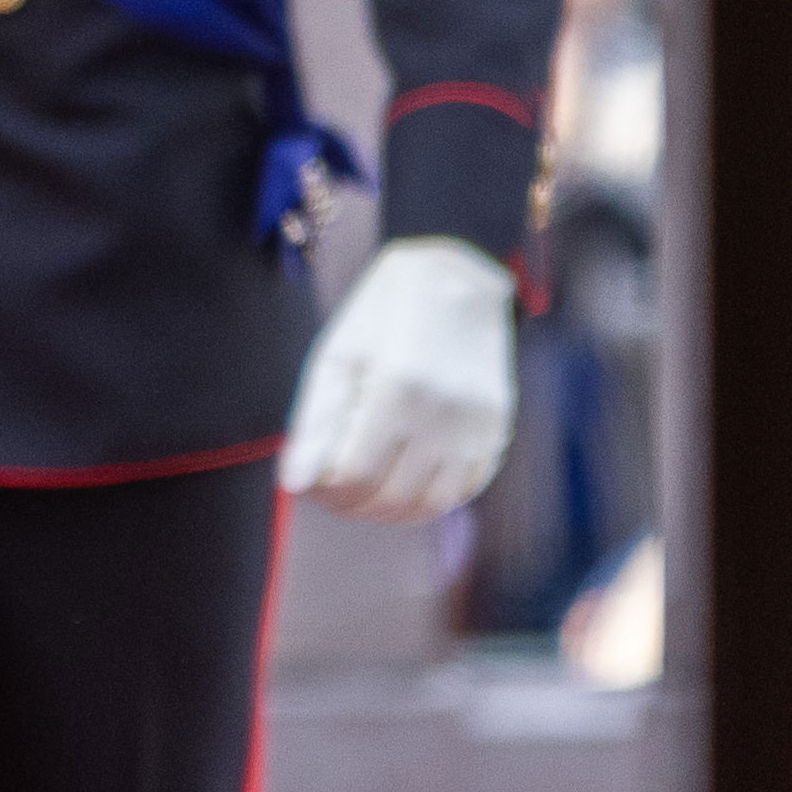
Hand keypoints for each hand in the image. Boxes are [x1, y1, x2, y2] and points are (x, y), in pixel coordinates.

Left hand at [282, 233, 523, 518]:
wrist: (453, 279)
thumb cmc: (382, 315)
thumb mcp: (338, 354)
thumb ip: (317, 421)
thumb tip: (294, 484)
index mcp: (396, 385)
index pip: (355, 474)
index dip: (325, 492)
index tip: (310, 487)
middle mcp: (443, 409)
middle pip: (393, 496)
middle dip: (354, 507)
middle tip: (333, 495)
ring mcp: (477, 421)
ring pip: (433, 503)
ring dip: (393, 512)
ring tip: (367, 496)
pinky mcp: (497, 425)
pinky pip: (468, 487)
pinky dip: (433, 500)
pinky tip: (407, 483)